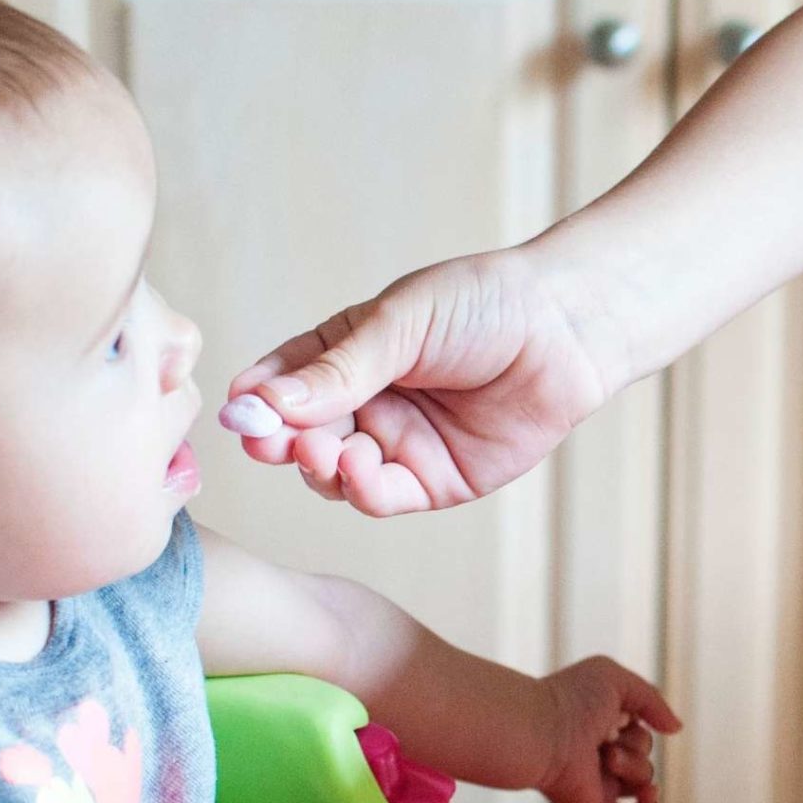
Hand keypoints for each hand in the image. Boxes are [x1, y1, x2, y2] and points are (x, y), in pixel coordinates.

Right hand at [221, 247, 622, 516]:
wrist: (565, 329)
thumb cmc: (483, 305)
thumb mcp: (400, 325)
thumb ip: (337, 370)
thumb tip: (263, 402)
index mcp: (346, 354)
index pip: (282, 382)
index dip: (257, 400)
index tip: (237, 411)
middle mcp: (365, 402)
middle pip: (300, 434)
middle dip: (279, 441)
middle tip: (268, 442)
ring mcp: (398, 444)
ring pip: (333, 473)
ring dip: (318, 467)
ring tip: (321, 450)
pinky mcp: (435, 480)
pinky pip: (382, 497)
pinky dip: (362, 489)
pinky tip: (359, 467)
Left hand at [536, 656, 679, 802]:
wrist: (543, 732)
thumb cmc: (572, 699)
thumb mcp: (616, 680)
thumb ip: (652, 699)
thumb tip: (676, 729)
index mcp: (600, 728)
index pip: (639, 731)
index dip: (635, 721)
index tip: (615, 713)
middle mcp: (599, 757)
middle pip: (644, 756)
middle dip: (635, 745)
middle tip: (604, 736)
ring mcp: (598, 784)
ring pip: (643, 784)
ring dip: (633, 767)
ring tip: (605, 756)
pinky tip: (649, 795)